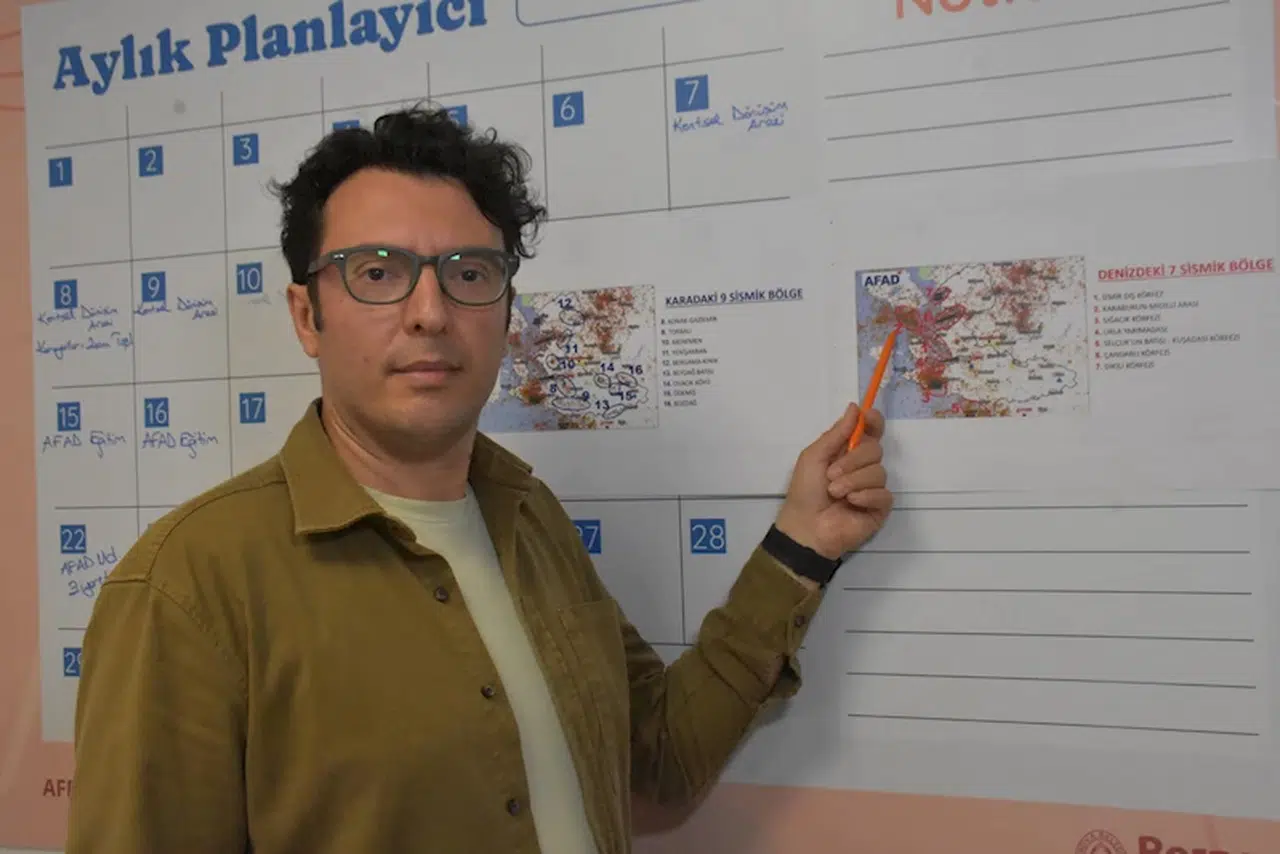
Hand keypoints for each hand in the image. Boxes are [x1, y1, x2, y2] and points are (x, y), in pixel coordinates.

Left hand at [773, 403, 893, 559]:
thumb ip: (836, 433)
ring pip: (879, 472)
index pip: (870, 431)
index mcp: (847, 452)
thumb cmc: (805, 491)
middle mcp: (862, 467)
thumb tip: (854, 407)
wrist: (806, 527)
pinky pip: (883, 494)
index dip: (873, 422)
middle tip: (831, 474)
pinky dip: (865, 496)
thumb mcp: (814, 456)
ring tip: (835, 493)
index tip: (869, 417)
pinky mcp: (879, 507)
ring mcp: (872, 487)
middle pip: (875, 449)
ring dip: (853, 481)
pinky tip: (851, 503)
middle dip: (853, 460)